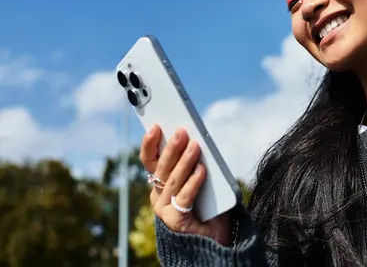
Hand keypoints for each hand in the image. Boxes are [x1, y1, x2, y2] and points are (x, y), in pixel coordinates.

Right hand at [140, 125, 231, 245]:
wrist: (216, 240)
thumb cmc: (209, 207)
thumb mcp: (202, 181)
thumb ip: (197, 165)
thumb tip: (198, 142)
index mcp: (161, 184)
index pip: (150, 161)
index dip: (150, 144)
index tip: (156, 126)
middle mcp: (159, 197)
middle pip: (161, 169)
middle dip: (171, 148)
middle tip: (181, 132)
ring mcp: (165, 210)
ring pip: (173, 181)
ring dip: (184, 161)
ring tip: (195, 146)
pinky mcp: (176, 222)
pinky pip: (184, 198)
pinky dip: (194, 182)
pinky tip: (202, 170)